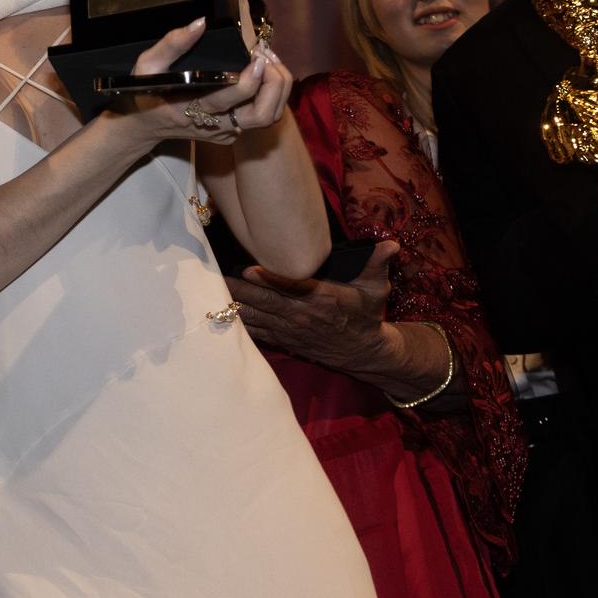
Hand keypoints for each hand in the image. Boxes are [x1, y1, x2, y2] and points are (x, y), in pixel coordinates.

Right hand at [116, 19, 292, 147]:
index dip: (252, 80)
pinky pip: (262, 116)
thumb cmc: (145, 91)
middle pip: (263, 115)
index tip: (255, 57)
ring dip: (278, 88)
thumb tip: (200, 23)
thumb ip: (172, 44)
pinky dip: (271, 94)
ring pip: (269, 117)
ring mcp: (225, 132)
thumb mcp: (147, 65)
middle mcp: (214, 125)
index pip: (234, 99)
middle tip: (266, 59)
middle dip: (275, 84)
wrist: (143, 126)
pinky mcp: (232, 134)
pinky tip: (260, 74)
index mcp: (192, 109)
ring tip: (268, 62)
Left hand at [227, 242, 397, 375]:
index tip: (248, 267)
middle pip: (263, 301)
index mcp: (321, 299)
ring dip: (230, 304)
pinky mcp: (281, 340)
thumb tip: (392, 244)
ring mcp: (288, 330)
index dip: (269, 279)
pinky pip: (254, 331)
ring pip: (253, 317)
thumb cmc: (367, 314)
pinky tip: (214, 312)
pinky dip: (235, 322)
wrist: (364, 353)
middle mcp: (300, 316)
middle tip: (211, 273)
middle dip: (237, 288)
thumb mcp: (377, 289)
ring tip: (205, 290)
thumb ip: (377, 264)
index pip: (291, 288)